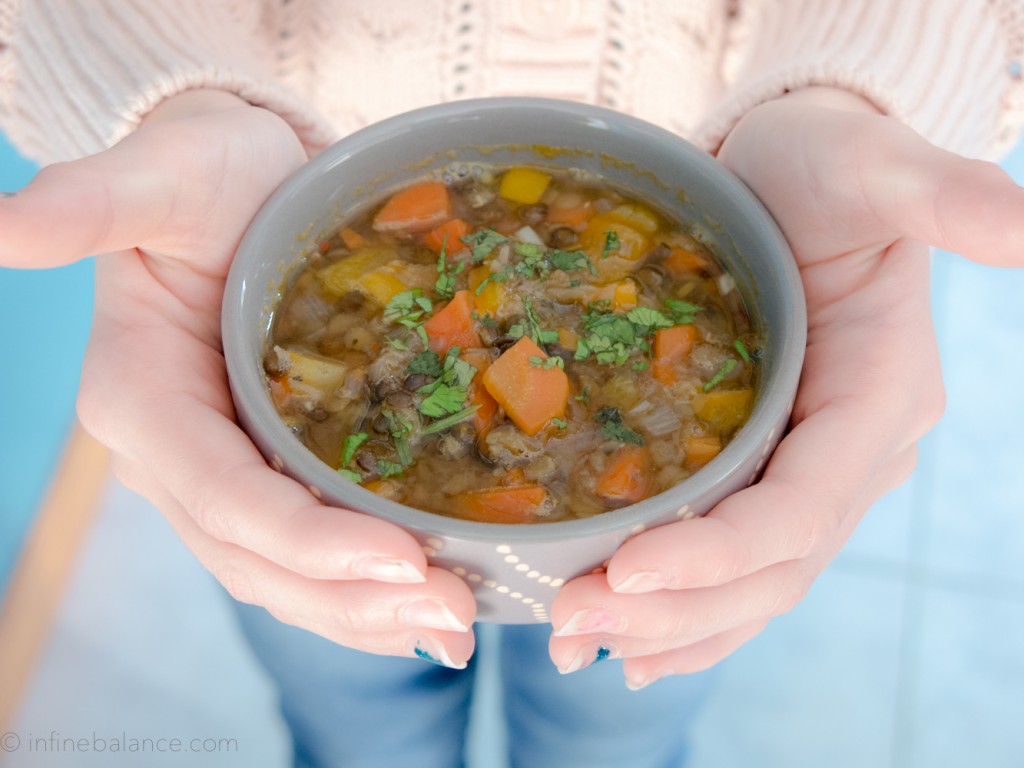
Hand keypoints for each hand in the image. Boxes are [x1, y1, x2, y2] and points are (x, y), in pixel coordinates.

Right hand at [0, 90, 475, 666]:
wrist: (239, 180)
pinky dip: (356, 587)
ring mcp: (219, 471)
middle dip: (351, 595)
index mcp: (141, 400)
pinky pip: (301, 550)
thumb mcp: (158, 176)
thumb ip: (92, 201)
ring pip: (280, 573)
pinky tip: (418, 604)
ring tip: (450, 625)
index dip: (307, 539)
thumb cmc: (203, 173)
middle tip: (450, 611)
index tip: (400, 560)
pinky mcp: (264, 469)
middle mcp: (174, 455)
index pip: (223, 495)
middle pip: (256, 557)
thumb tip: (5, 224)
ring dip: (363, 611)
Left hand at [548, 87, 1023, 685]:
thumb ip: (944, 194)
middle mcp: (853, 453)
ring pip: (753, 582)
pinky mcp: (771, 470)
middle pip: (773, 565)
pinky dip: (689, 614)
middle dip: (675, 606)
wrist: (797, 174)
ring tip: (578, 645)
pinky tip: (629, 647)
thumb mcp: (879, 167)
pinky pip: (739, 565)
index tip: (626, 570)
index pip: (805, 505)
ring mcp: (812, 470)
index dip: (722, 551)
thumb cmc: (829, 166)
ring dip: (667, 625)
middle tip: (572, 621)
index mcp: (879, 398)